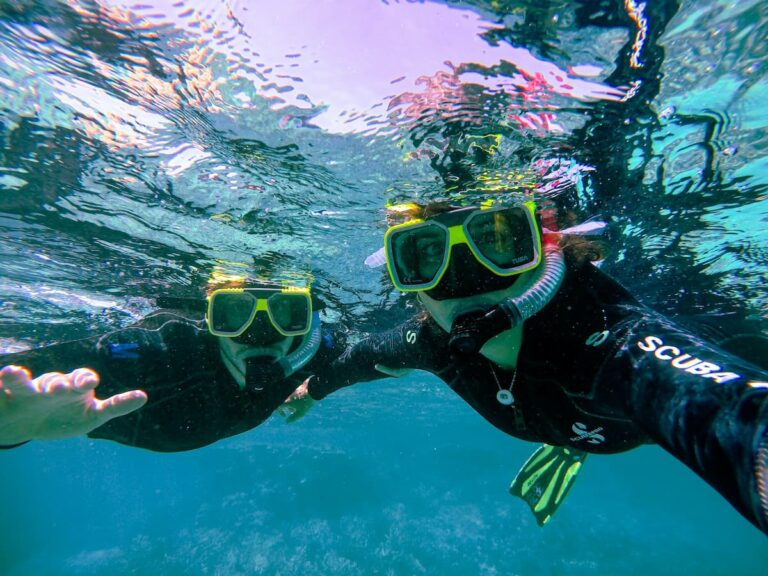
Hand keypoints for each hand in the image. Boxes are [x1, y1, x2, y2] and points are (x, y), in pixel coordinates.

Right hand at [0, 365, 146, 444]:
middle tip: (56, 390)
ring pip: (22, 382)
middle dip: (56, 385)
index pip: (81, 378)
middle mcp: (49, 386)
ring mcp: (25, 392)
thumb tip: (144, 396)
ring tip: (13, 372)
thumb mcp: (92, 416)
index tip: (89, 383)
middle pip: (54, 381)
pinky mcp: (3, 400)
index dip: (85, 379)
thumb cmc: (65, 418)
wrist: (28, 426)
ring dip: (17, 377)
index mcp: (73, 387)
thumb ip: (115, 406)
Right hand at [278, 378, 314, 423]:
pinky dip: (296, 399)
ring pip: (290, 398)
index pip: (279, 406)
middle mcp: (288, 396)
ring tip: (298, 407)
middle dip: (287, 408)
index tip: (284, 416)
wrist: (313, 389)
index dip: (279, 412)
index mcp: (287, 402)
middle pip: (284, 402)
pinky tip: (302, 401)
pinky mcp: (298, 389)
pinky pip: (294, 395)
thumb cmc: (306, 402)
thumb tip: (287, 422)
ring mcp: (293, 392)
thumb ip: (293, 418)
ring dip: (292, 404)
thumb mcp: (300, 412)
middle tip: (292, 412)